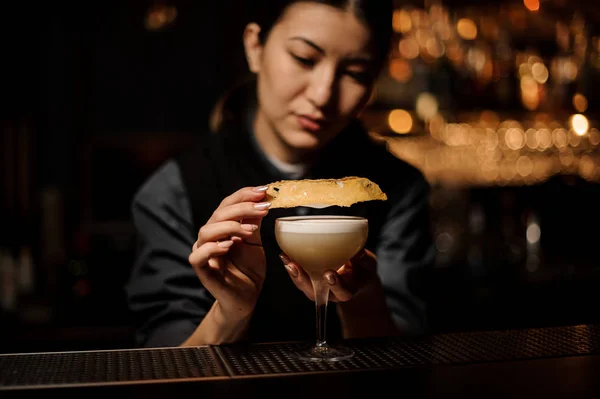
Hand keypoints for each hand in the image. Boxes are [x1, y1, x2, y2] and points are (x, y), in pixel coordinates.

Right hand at [188, 186, 270, 320]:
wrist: (245, 299)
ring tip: (251, 230)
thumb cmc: (248, 271)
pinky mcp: (202, 271)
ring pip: (206, 231)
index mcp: (221, 227)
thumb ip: (254, 222)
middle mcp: (209, 237)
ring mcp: (203, 253)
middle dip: (241, 208)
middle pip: (218, 214)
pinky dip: (212, 247)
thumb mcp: (255, 242)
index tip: (263, 190)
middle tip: (262, 207)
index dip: (243, 195)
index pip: (227, 204)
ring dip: (229, 226)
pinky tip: (229, 245)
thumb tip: (263, 198)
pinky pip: (198, 256)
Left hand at [280, 248, 378, 302]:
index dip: (336, 286)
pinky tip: (285, 254)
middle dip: (303, 280)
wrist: (356, 278)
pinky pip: (300, 275)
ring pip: (304, 284)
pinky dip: (292, 265)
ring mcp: (319, 287)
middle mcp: (331, 293)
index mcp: (349, 290)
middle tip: (295, 267)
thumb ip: (364, 259)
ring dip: (293, 272)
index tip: (329, 274)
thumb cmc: (363, 271)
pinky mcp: (311, 279)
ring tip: (285, 258)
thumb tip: (358, 251)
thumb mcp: (369, 265)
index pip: (343, 293)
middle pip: (315, 292)